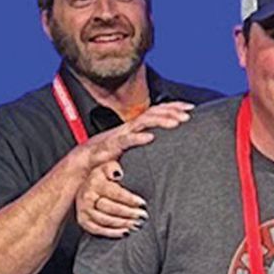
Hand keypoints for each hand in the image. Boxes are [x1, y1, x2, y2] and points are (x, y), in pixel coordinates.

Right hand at [72, 103, 192, 172]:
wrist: (83, 165)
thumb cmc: (107, 157)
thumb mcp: (132, 150)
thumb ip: (146, 146)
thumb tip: (169, 149)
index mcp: (134, 127)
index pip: (155, 112)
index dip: (172, 108)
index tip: (190, 107)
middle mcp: (128, 127)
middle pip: (152, 113)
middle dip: (171, 111)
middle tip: (188, 114)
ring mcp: (119, 135)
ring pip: (141, 122)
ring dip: (160, 121)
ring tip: (176, 123)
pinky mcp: (109, 147)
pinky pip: (125, 140)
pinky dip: (137, 138)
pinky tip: (150, 137)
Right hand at [77, 160, 146, 236]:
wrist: (86, 183)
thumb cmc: (103, 176)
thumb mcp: (108, 166)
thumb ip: (113, 167)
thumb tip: (117, 174)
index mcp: (94, 182)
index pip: (115, 193)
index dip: (130, 199)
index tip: (142, 203)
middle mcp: (86, 196)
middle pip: (110, 208)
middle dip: (129, 213)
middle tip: (143, 216)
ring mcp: (83, 210)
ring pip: (104, 220)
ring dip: (122, 223)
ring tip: (137, 224)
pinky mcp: (83, 220)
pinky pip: (97, 230)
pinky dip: (112, 233)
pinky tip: (125, 232)